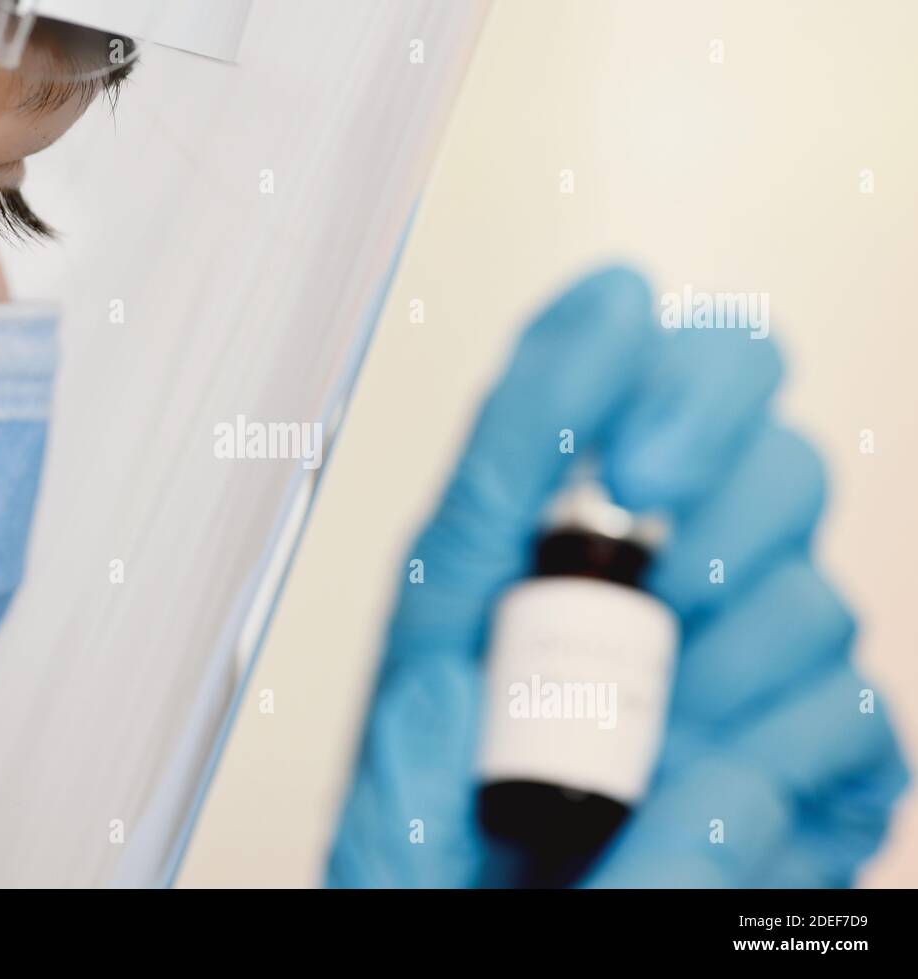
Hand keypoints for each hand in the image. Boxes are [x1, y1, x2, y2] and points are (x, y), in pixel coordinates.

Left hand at [327, 267, 907, 886]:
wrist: (535, 950)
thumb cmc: (458, 891)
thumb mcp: (390, 850)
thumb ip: (400, 776)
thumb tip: (442, 680)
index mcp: (492, 593)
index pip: (537, 426)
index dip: (574, 347)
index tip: (611, 301)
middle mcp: (619, 595)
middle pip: (712, 409)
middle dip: (697, 413)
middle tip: (648, 490)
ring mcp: (726, 654)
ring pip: (793, 544)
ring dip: (741, 616)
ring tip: (665, 725)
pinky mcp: (809, 741)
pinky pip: (847, 696)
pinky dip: (793, 734)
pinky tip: (718, 786)